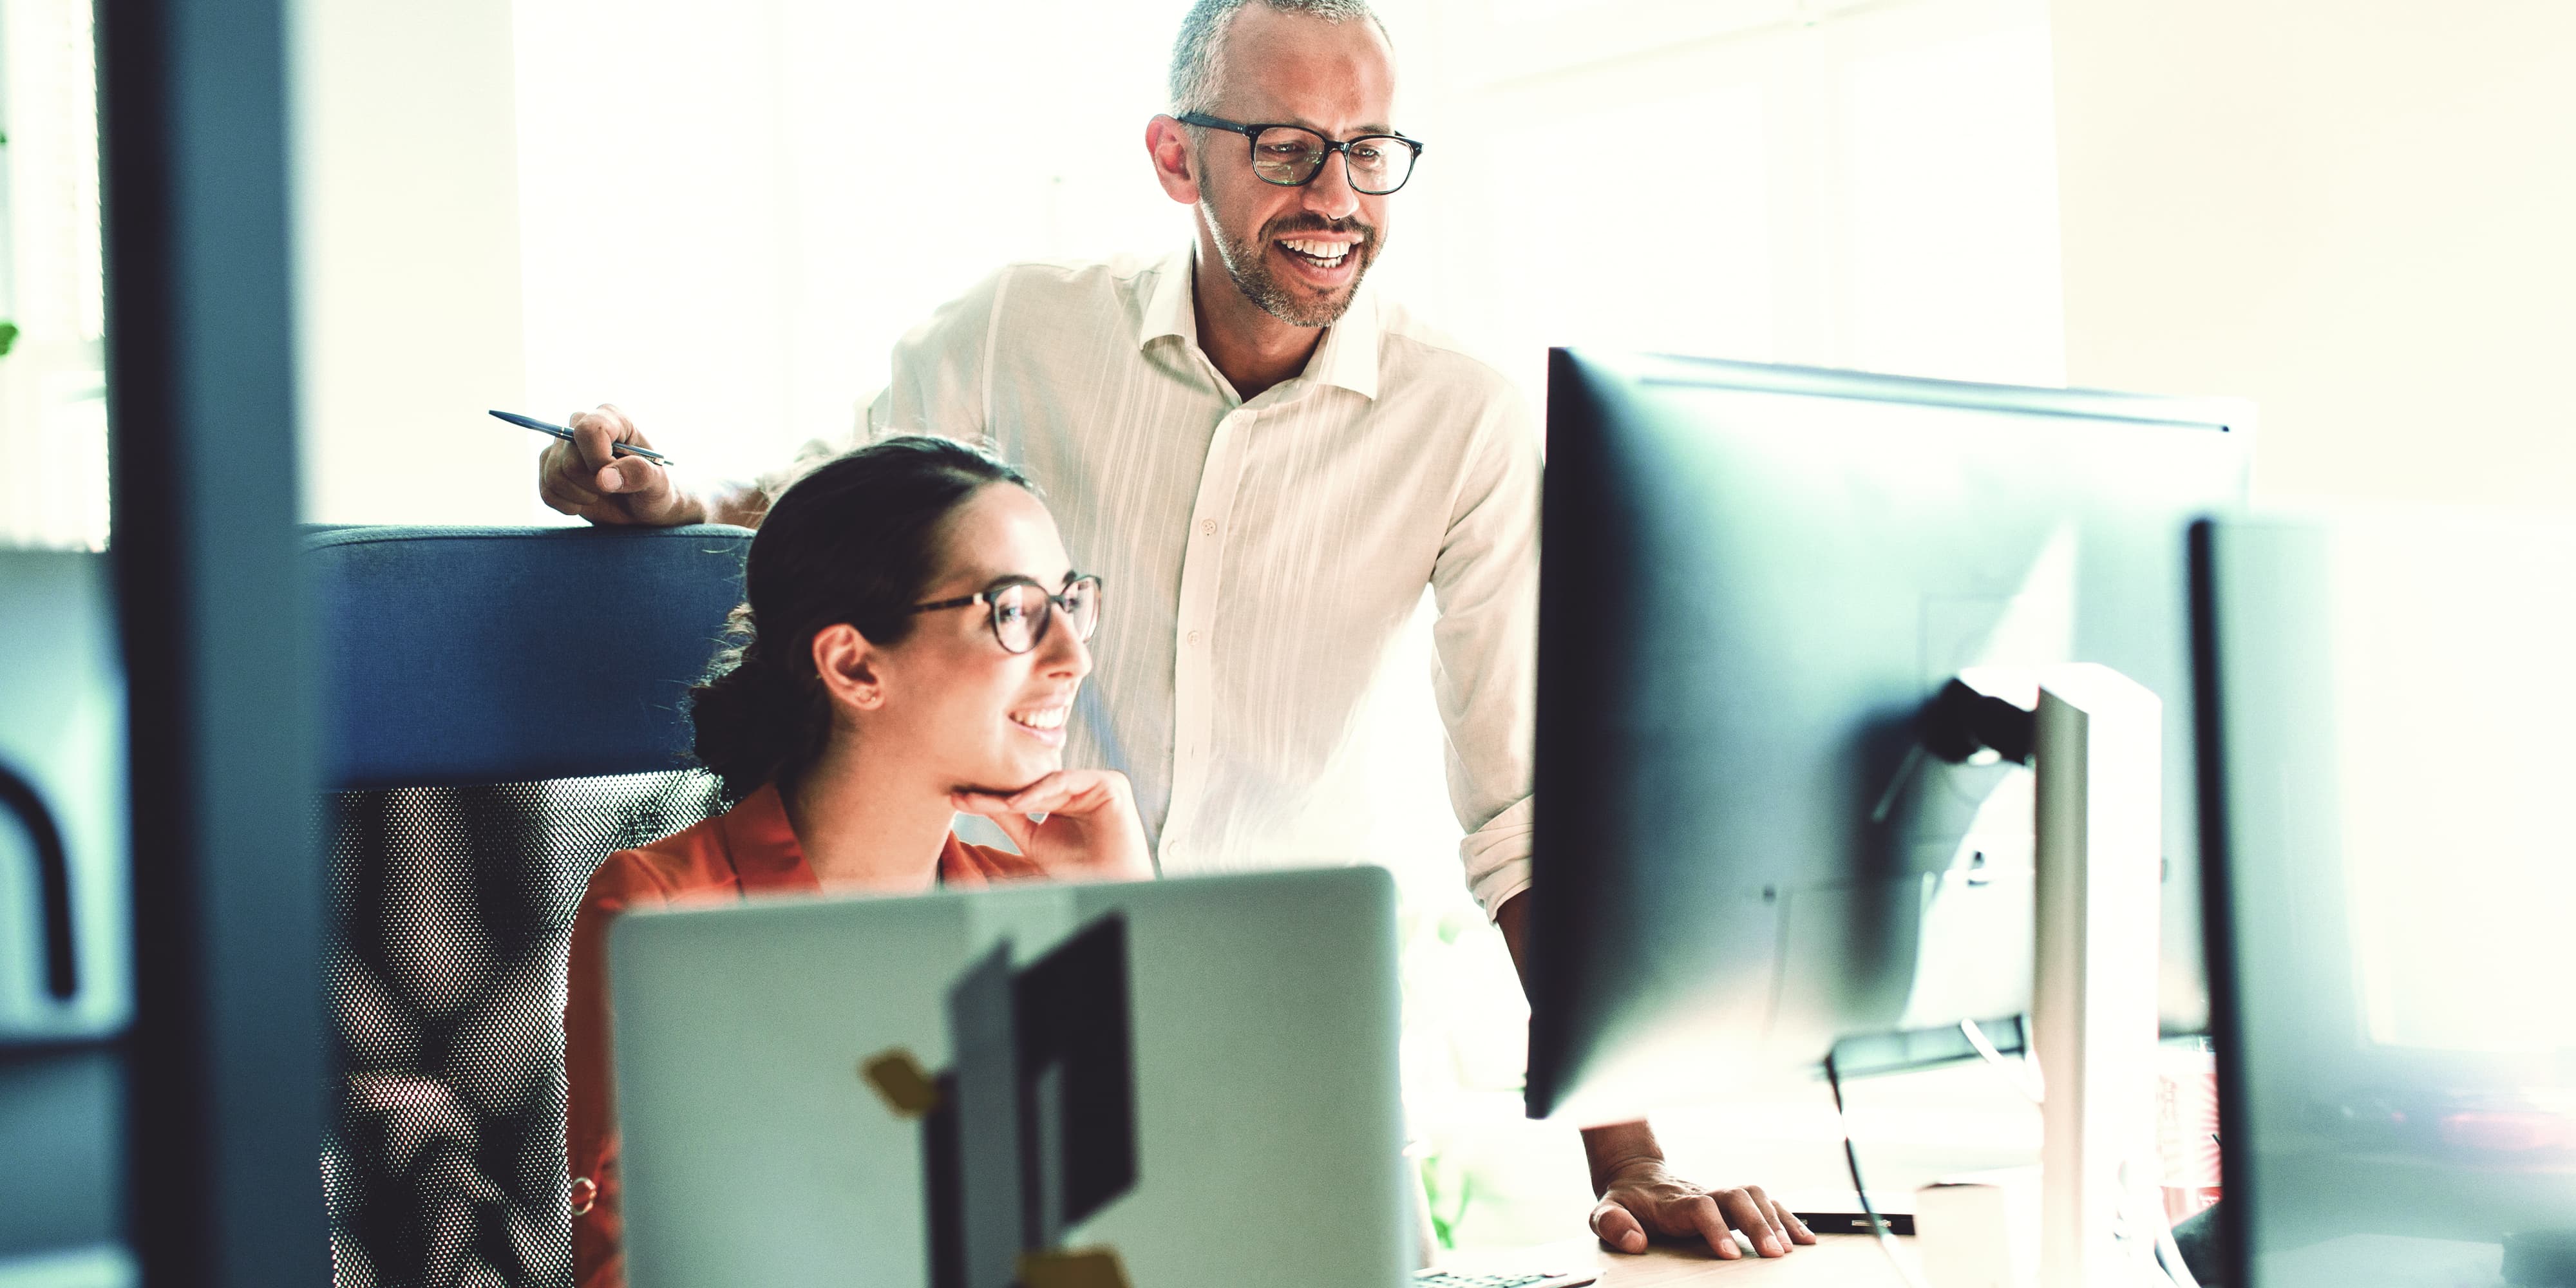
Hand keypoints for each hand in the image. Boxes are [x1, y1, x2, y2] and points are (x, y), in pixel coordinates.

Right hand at [537, 404, 702, 525]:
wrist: (643, 509)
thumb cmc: (654, 491)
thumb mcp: (657, 484)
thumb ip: (640, 474)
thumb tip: (603, 478)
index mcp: (612, 418)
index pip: (588, 430)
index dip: (598, 460)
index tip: (617, 478)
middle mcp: (582, 425)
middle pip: (569, 459)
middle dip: (593, 484)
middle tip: (614, 488)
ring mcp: (563, 447)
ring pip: (554, 476)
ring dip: (580, 496)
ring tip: (602, 494)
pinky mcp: (551, 467)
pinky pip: (546, 491)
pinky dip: (568, 505)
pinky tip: (586, 501)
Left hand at [949, 770, 1151, 881]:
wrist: (1109, 884)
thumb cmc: (1077, 869)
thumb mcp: (1032, 840)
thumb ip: (1008, 817)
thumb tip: (971, 800)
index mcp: (1065, 797)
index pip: (1024, 792)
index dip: (991, 798)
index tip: (957, 800)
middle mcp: (1081, 786)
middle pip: (1034, 784)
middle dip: (998, 791)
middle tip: (963, 796)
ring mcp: (1096, 783)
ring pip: (1048, 780)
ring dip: (1016, 793)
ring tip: (982, 802)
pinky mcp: (1111, 783)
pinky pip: (1069, 780)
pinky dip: (1040, 791)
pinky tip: (1015, 803)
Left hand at [1590, 1157, 1814, 1260]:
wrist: (1636, 1175)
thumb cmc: (1625, 1200)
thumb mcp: (1605, 1212)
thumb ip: (1613, 1225)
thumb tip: (1634, 1241)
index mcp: (1673, 1201)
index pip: (1700, 1208)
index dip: (1716, 1228)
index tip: (1729, 1254)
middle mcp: (1702, 1193)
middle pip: (1737, 1197)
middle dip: (1758, 1224)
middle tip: (1774, 1254)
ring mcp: (1720, 1195)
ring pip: (1756, 1196)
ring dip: (1777, 1220)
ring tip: (1790, 1249)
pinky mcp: (1732, 1201)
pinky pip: (1766, 1203)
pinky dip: (1788, 1218)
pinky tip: (1804, 1239)